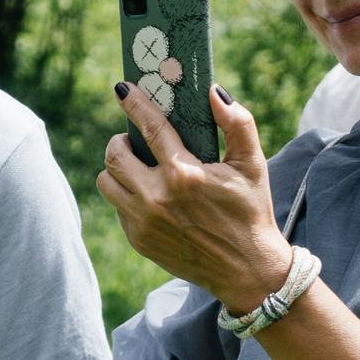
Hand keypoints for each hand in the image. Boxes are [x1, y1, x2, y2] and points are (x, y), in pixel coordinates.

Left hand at [95, 82, 289, 312]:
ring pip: (107, 182)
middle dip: (121, 140)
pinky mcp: (139, 241)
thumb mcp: (252, 164)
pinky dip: (127, 196)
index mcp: (183, 174)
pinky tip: (148, 194)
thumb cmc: (251, 212)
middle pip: (115, 155)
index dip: (134, 104)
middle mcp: (156, 198)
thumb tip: (213, 91)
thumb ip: (237, 123)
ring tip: (136, 166)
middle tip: (135, 139)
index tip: (122, 88)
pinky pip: (118, 208)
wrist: (248, 271)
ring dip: (117, 169)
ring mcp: (144, 222)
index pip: (149, 128)